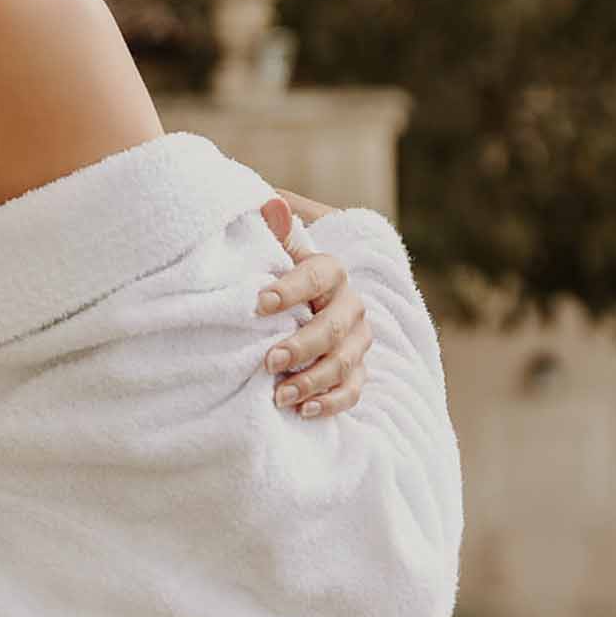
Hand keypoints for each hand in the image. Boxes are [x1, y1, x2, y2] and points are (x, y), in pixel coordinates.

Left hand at [256, 195, 371, 417]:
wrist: (286, 305)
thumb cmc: (271, 273)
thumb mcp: (268, 248)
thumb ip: (272, 229)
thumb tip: (272, 205)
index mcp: (328, 270)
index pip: (319, 274)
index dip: (292, 289)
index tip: (259, 304)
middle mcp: (348, 305)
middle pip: (333, 326)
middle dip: (302, 345)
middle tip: (268, 361)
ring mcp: (356, 340)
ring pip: (345, 361)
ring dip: (313, 380)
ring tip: (280, 395)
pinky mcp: (354, 370)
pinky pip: (353, 390)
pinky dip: (331, 403)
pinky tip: (304, 412)